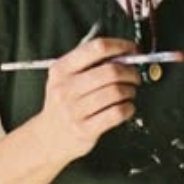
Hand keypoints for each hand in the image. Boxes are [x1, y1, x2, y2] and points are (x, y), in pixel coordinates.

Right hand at [36, 36, 140, 161]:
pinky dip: (128, 108)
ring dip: (130, 90)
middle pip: (110, 71)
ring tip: (129, 92)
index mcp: (61, 69)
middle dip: (130, 71)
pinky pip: (117, 113)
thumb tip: (123, 53)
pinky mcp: (85, 129)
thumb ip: (90, 62)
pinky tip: (126, 107)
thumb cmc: (64, 102)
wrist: (49, 137)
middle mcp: (65, 88)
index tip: (132, 49)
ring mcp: (74, 110)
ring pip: (116, 92)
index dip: (120, 46)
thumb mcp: (66, 77)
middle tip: (134, 75)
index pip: (96, 47)